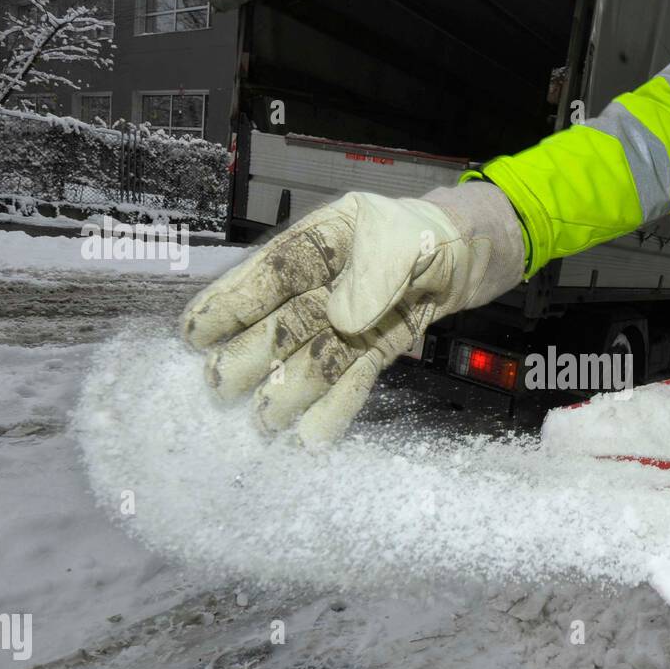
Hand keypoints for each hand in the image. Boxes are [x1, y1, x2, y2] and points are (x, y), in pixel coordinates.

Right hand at [180, 184, 524, 443]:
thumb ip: (375, 274)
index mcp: (324, 241)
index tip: (195, 331)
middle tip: (217, 387)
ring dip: (288, 391)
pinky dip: (335, 406)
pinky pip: (352, 376)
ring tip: (261, 423)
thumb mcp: (404, 238)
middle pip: (284, 322)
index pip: (271, 272)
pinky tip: (311, 436)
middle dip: (251, 355)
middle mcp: (330, 283)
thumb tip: (342, 318)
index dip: (232, 301)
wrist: (474, 253)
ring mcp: (352, 318)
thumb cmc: (432, 233)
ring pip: (314, 356)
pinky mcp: (377, 346)